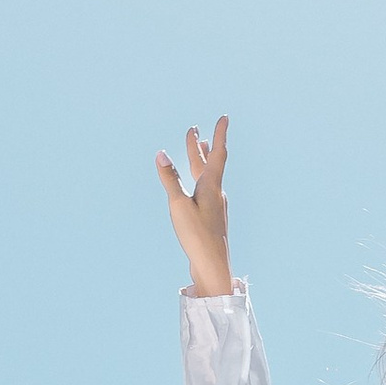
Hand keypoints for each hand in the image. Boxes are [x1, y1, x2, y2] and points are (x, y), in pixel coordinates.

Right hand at [155, 118, 233, 296]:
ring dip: (201, 159)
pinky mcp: (211, 217)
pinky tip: (198, 184)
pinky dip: (200, 177)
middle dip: (201, 145)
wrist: (213, 266)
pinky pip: (205, 189)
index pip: (217, 153)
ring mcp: (215, 205)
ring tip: (200, 146)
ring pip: (208, 175)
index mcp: (212, 186)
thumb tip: (161, 154)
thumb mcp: (179, 206)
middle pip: (209, 162)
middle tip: (195, 129)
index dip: (220, 134)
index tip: (224, 117)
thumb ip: (170, 179)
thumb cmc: (197, 236)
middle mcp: (216, 193)